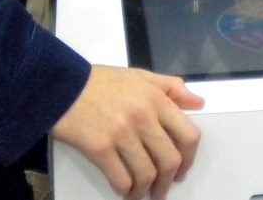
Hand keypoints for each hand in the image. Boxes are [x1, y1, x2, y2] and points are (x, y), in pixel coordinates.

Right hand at [51, 65, 203, 199]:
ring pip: (146, 175)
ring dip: (146, 191)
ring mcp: (122, 134)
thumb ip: (171, 87)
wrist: (63, 86)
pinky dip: (126, 190)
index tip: (182, 169)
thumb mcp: (141, 75)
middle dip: (168, 182)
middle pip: (169, 161)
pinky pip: (121, 179)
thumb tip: (198, 103)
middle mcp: (143, 117)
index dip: (189, 158)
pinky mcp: (100, 148)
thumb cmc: (102, 82)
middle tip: (161, 189)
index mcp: (156, 98)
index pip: (188, 135)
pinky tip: (124, 189)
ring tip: (141, 193)